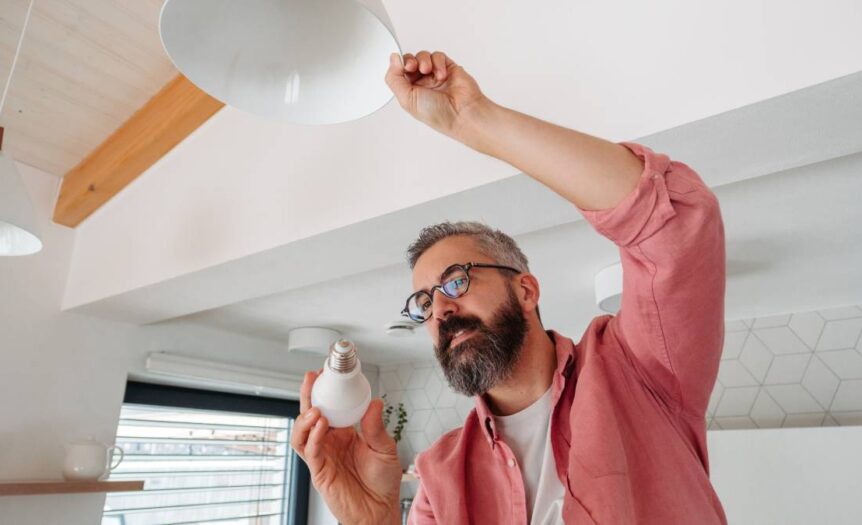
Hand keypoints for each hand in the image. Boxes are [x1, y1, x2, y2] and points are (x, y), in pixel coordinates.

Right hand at [290, 371, 402, 524]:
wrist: (379, 510)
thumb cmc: (382, 482)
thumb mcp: (385, 449)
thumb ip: (376, 427)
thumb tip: (374, 402)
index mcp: (344, 433)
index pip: (329, 407)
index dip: (325, 390)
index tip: (327, 373)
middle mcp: (329, 442)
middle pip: (310, 415)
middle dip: (308, 396)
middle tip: (311, 378)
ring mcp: (322, 456)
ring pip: (302, 433)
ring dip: (306, 418)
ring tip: (316, 409)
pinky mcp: (319, 472)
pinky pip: (310, 451)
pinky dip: (313, 437)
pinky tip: (321, 426)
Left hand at [385, 50, 487, 138]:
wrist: (462, 113)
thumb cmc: (438, 113)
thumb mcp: (406, 99)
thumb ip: (394, 78)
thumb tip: (393, 58)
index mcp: (410, 93)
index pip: (398, 73)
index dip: (398, 66)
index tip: (402, 67)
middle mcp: (422, 84)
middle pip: (410, 61)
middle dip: (410, 61)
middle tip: (413, 67)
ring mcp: (435, 76)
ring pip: (423, 56)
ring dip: (424, 61)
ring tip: (428, 70)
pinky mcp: (449, 68)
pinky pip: (438, 56)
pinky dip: (438, 62)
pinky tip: (441, 74)